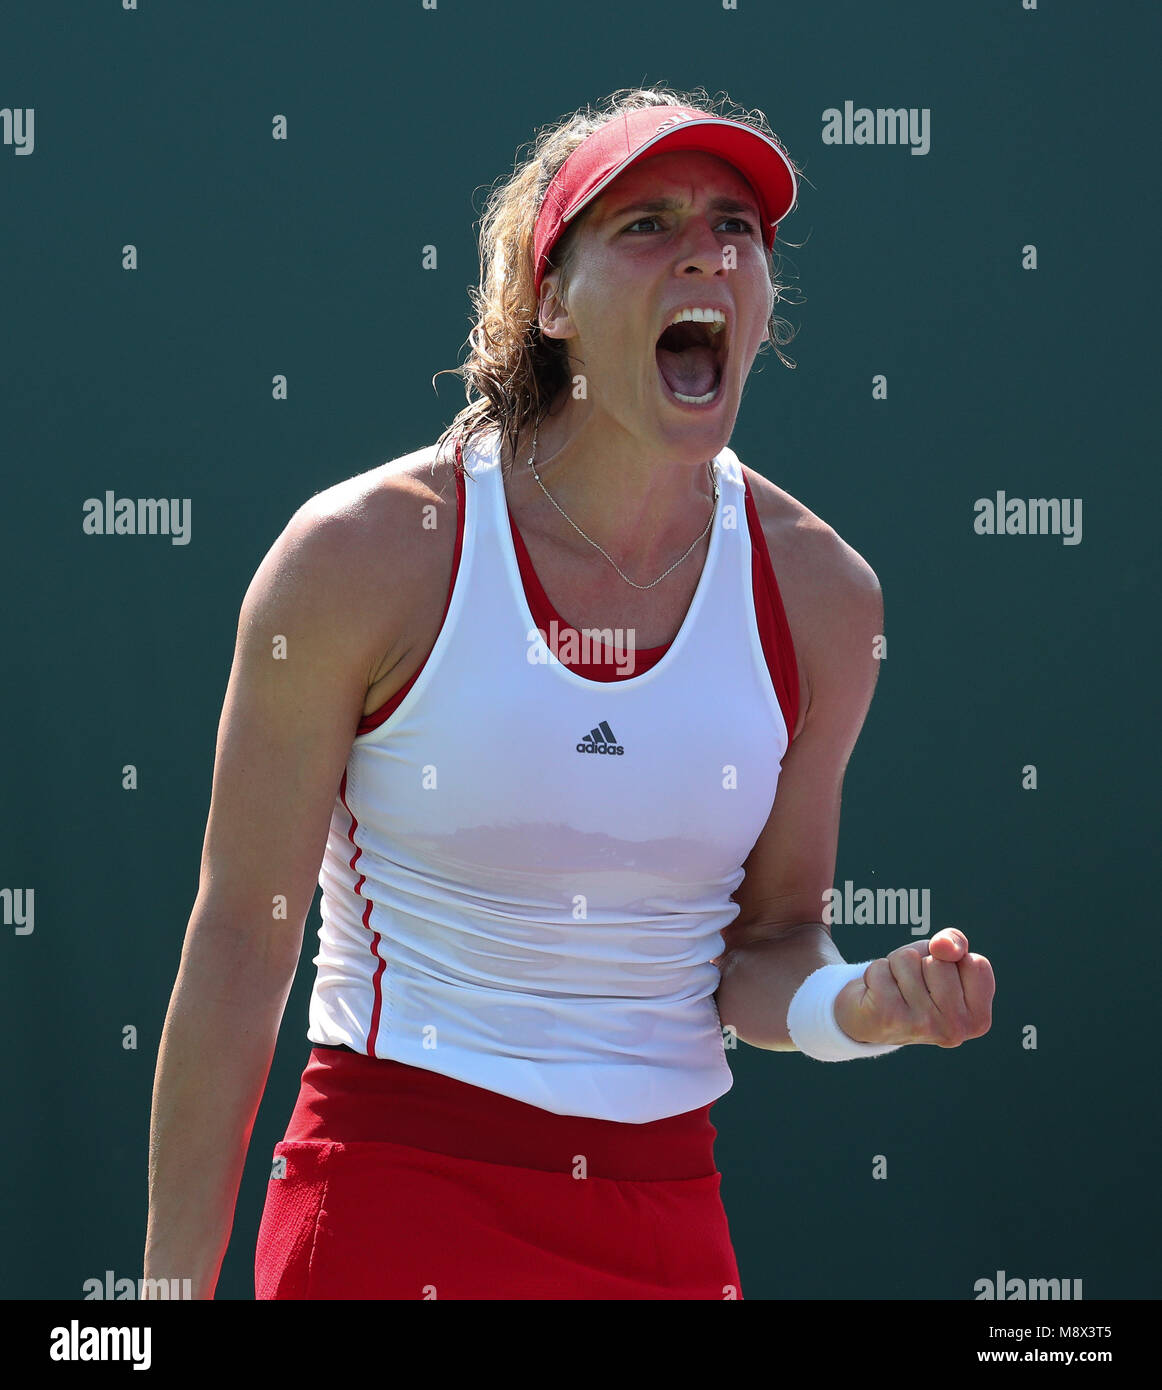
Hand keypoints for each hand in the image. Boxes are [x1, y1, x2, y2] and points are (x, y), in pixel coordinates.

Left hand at [833, 929, 993, 1047]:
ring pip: (908, 960)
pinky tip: (876, 994)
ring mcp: (922, 1025)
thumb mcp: (942, 959)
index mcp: (978, 1020)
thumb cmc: (914, 984)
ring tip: (895, 989)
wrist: (869, 1017)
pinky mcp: (888, 1017)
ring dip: (896, 966)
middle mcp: (955, 1029)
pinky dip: (876, 972)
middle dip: (921, 962)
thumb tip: (942, 945)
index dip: (953, 961)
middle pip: (940, 962)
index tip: (939, 981)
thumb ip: (955, 943)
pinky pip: (881, 968)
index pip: (977, 964)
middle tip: (912, 987)